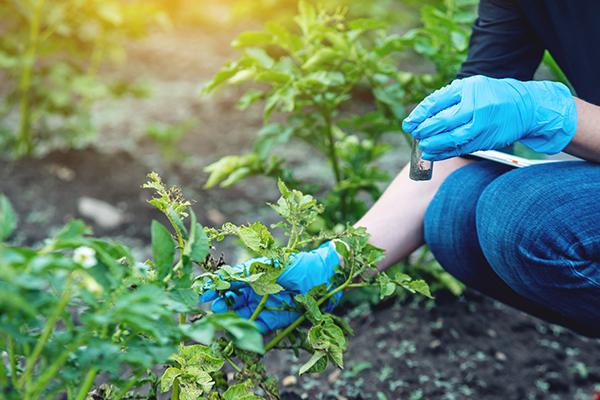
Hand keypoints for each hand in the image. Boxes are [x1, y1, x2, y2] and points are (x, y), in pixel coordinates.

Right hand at [198, 241, 341, 331]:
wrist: (325, 275)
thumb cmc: (297, 265)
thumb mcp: (271, 266)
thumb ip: (249, 272)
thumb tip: (225, 276)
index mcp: (255, 274)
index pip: (230, 281)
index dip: (216, 287)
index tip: (202, 292)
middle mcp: (259, 290)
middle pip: (235, 300)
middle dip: (223, 306)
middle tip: (213, 311)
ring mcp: (268, 305)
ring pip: (247, 315)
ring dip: (236, 320)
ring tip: (225, 324)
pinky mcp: (280, 318)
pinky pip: (263, 325)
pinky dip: (254, 330)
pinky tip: (245, 332)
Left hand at [402, 75, 577, 160]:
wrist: (525, 107)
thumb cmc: (491, 96)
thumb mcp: (470, 88)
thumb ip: (446, 98)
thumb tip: (420, 115)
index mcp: (469, 89)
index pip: (437, 102)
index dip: (419, 115)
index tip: (408, 124)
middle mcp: (476, 106)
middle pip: (443, 121)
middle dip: (425, 130)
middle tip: (415, 135)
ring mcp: (482, 125)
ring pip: (452, 138)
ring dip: (434, 145)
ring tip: (423, 147)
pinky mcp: (486, 140)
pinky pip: (461, 149)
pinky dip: (445, 154)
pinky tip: (433, 155)